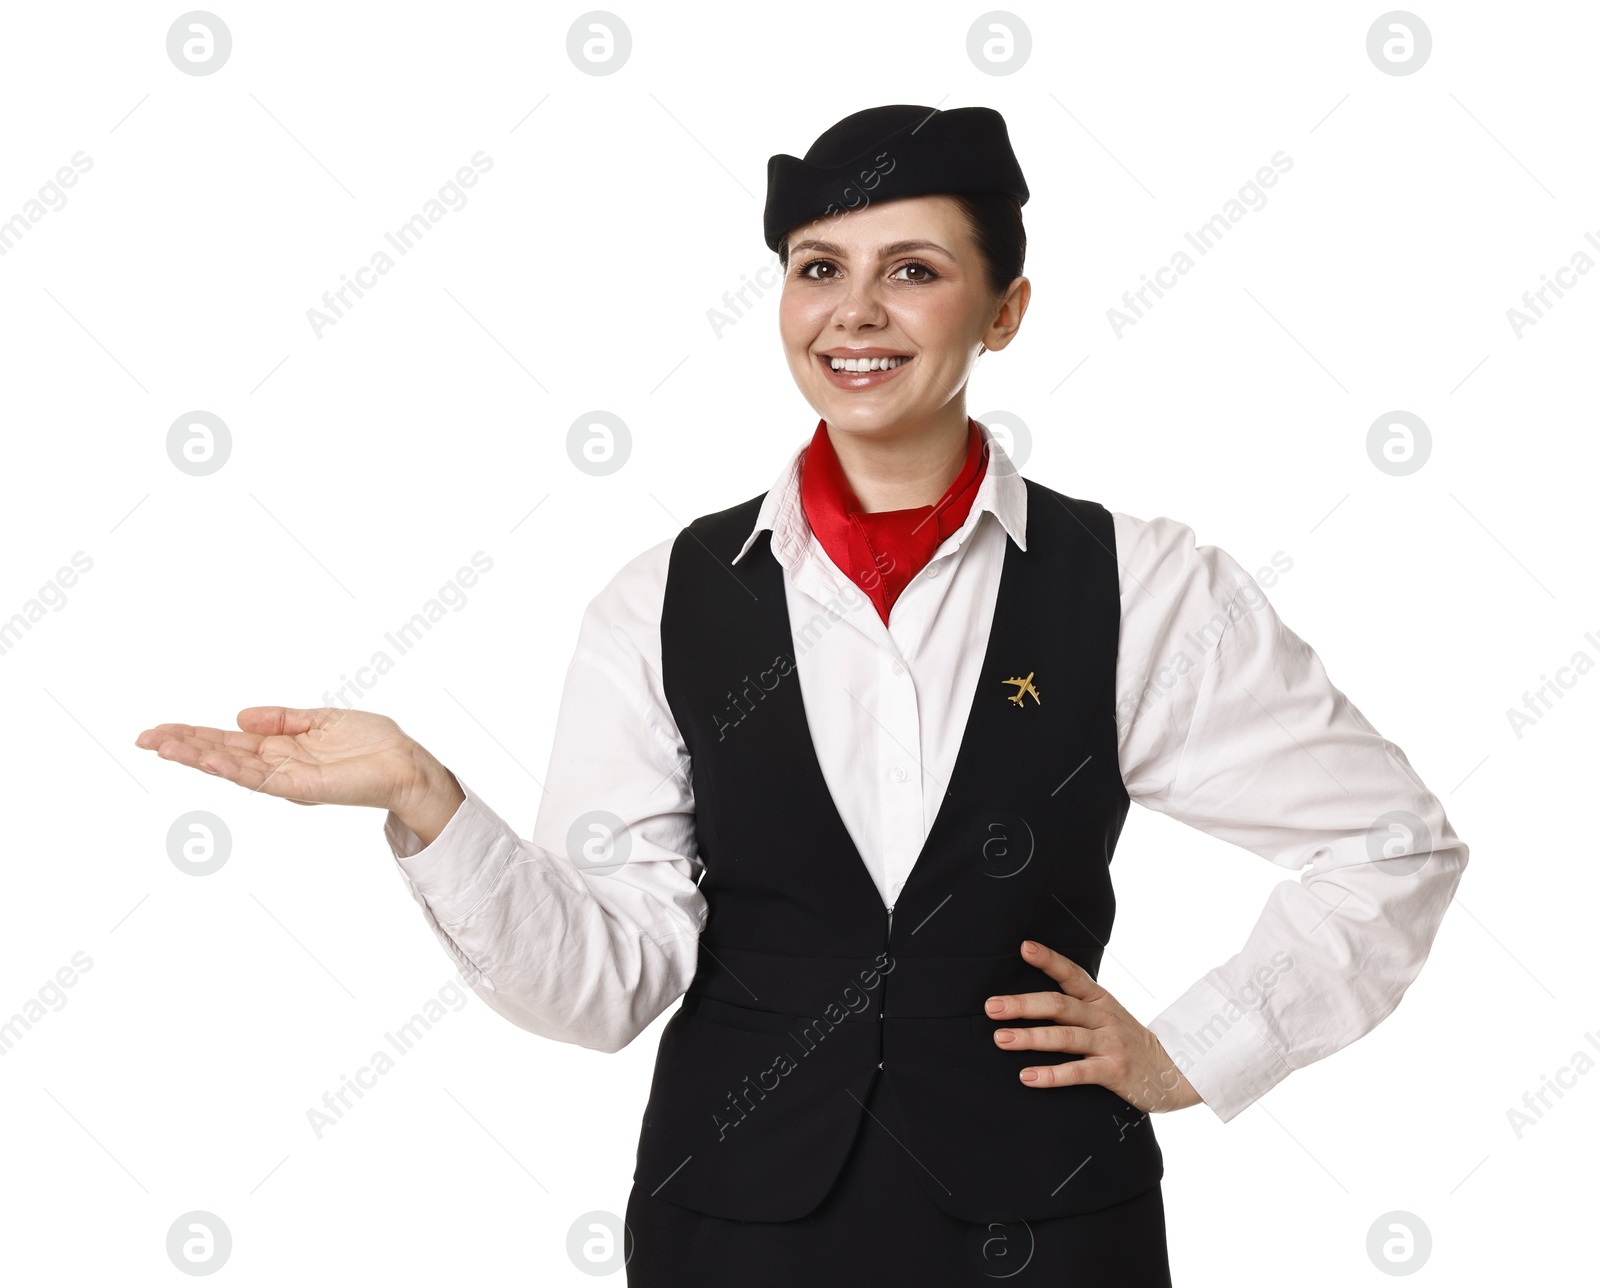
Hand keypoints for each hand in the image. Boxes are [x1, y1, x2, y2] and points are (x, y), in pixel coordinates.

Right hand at [134, 706, 443, 814]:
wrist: (407, 764)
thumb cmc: (372, 743)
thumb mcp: (321, 720)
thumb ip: (282, 719)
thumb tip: (239, 716)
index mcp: (280, 749)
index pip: (227, 742)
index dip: (194, 735)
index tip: (159, 730)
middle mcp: (277, 766)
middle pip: (220, 754)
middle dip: (183, 746)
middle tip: (143, 738)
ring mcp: (286, 779)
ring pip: (232, 768)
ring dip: (197, 757)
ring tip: (163, 746)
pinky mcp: (302, 788)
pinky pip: (261, 779)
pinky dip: (233, 768)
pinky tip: (208, 759)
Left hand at [982, 940, 1202, 1114]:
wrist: (1175, 1070)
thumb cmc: (1127, 1040)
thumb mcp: (1106, 1014)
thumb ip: (1076, 1005)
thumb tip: (1031, 996)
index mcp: (1099, 999)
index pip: (1072, 974)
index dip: (1049, 960)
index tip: (1025, 947)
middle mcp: (1103, 1017)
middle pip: (1059, 1006)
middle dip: (1023, 1005)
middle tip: (991, 1007)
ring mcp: (1110, 1044)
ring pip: (1065, 1038)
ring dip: (1030, 1038)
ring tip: (1000, 1039)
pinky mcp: (1114, 1071)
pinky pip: (1078, 1072)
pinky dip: (1051, 1075)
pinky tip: (1027, 1076)